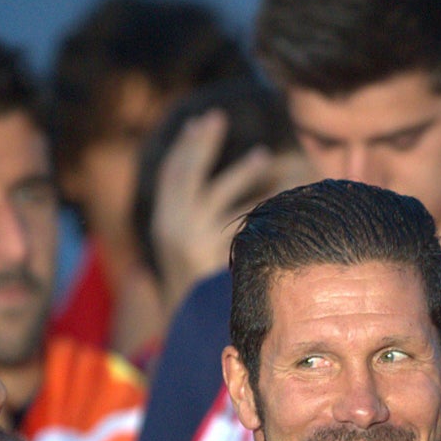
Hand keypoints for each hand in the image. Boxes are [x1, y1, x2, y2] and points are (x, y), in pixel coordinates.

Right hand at [147, 110, 287, 309]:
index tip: (200, 122)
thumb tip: (216, 181)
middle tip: (217, 117)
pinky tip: (278, 195)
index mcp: (162, 222)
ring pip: (217, 194)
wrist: (191, 323)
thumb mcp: (186, 244)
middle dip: (201, 144)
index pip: (170, 174)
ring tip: (264, 156)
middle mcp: (171, 228)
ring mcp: (191, 240)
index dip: (185, 146)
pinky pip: (239, 220)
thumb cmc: (194, 282)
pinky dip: (257, 204)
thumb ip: (195, 214)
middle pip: (184, 174)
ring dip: (241, 172)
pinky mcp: (211, 254)